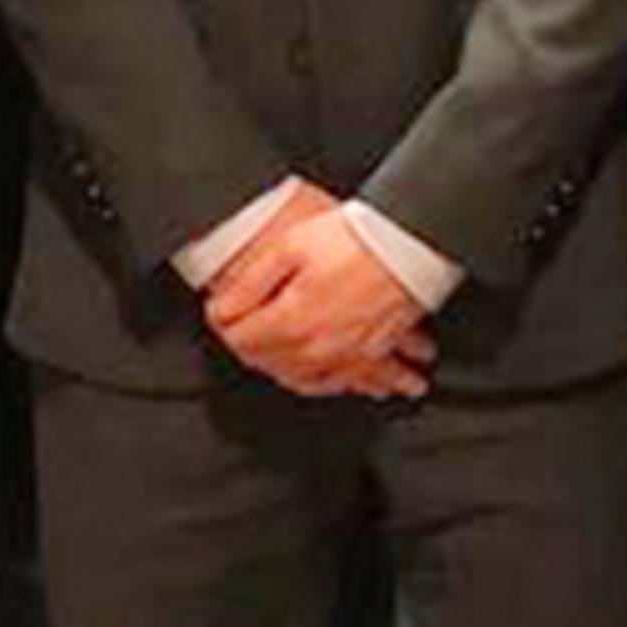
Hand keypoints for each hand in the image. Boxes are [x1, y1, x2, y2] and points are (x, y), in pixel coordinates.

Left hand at [204, 190, 435, 401]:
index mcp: (291, 324)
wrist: (408, 243)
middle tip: (239, 330)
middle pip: (271, 364)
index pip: (241, 341)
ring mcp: (348, 355)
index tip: (219, 309)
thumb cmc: (352, 240)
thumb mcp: (288, 247)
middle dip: (249, 348)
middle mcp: (318, 350)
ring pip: (311, 381)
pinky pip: (355, 382)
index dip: (224, 323)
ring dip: (289, 374)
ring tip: (276, 364)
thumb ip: (249, 283)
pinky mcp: (375, 351)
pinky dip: (345, 386)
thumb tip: (221, 310)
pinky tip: (342, 381)